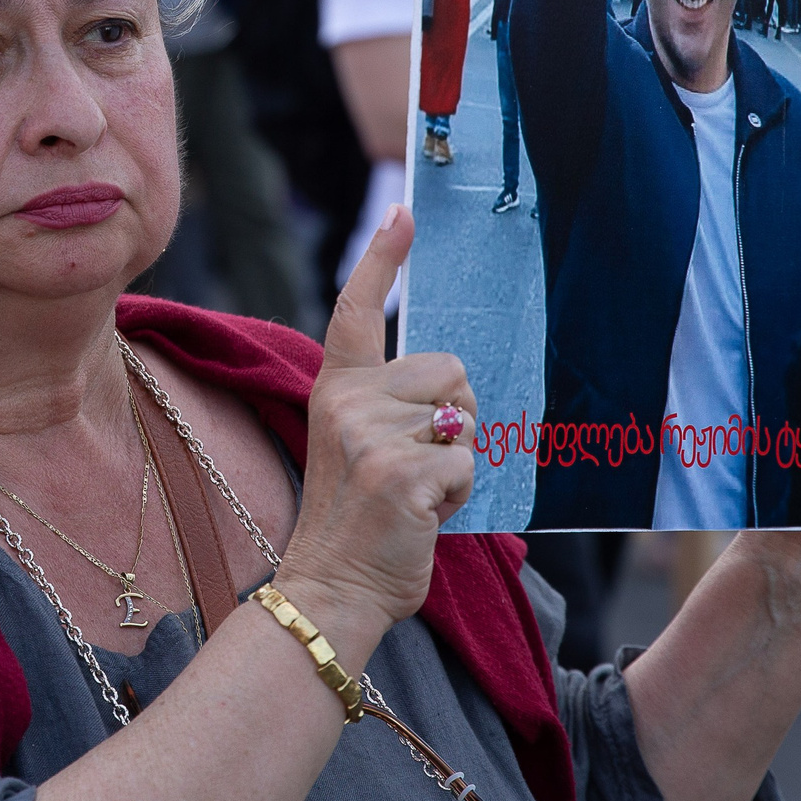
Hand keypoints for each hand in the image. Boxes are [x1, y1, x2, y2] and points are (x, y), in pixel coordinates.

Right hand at [273, 206, 475, 638]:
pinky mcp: (401, 473)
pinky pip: (468, 462)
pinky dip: (460, 494)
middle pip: (450, 369)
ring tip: (416, 492)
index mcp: (336, 390)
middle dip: (456, 416)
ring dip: (459, 459)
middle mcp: (348, 402)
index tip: (402, 212)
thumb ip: (391, 408)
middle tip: (417, 466)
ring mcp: (372, 436)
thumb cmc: (360, 521)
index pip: (357, 312)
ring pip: (466, 418)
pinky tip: (423, 515)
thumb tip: (454, 388)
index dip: (382, 259)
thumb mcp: (359, 445)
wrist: (332, 588)